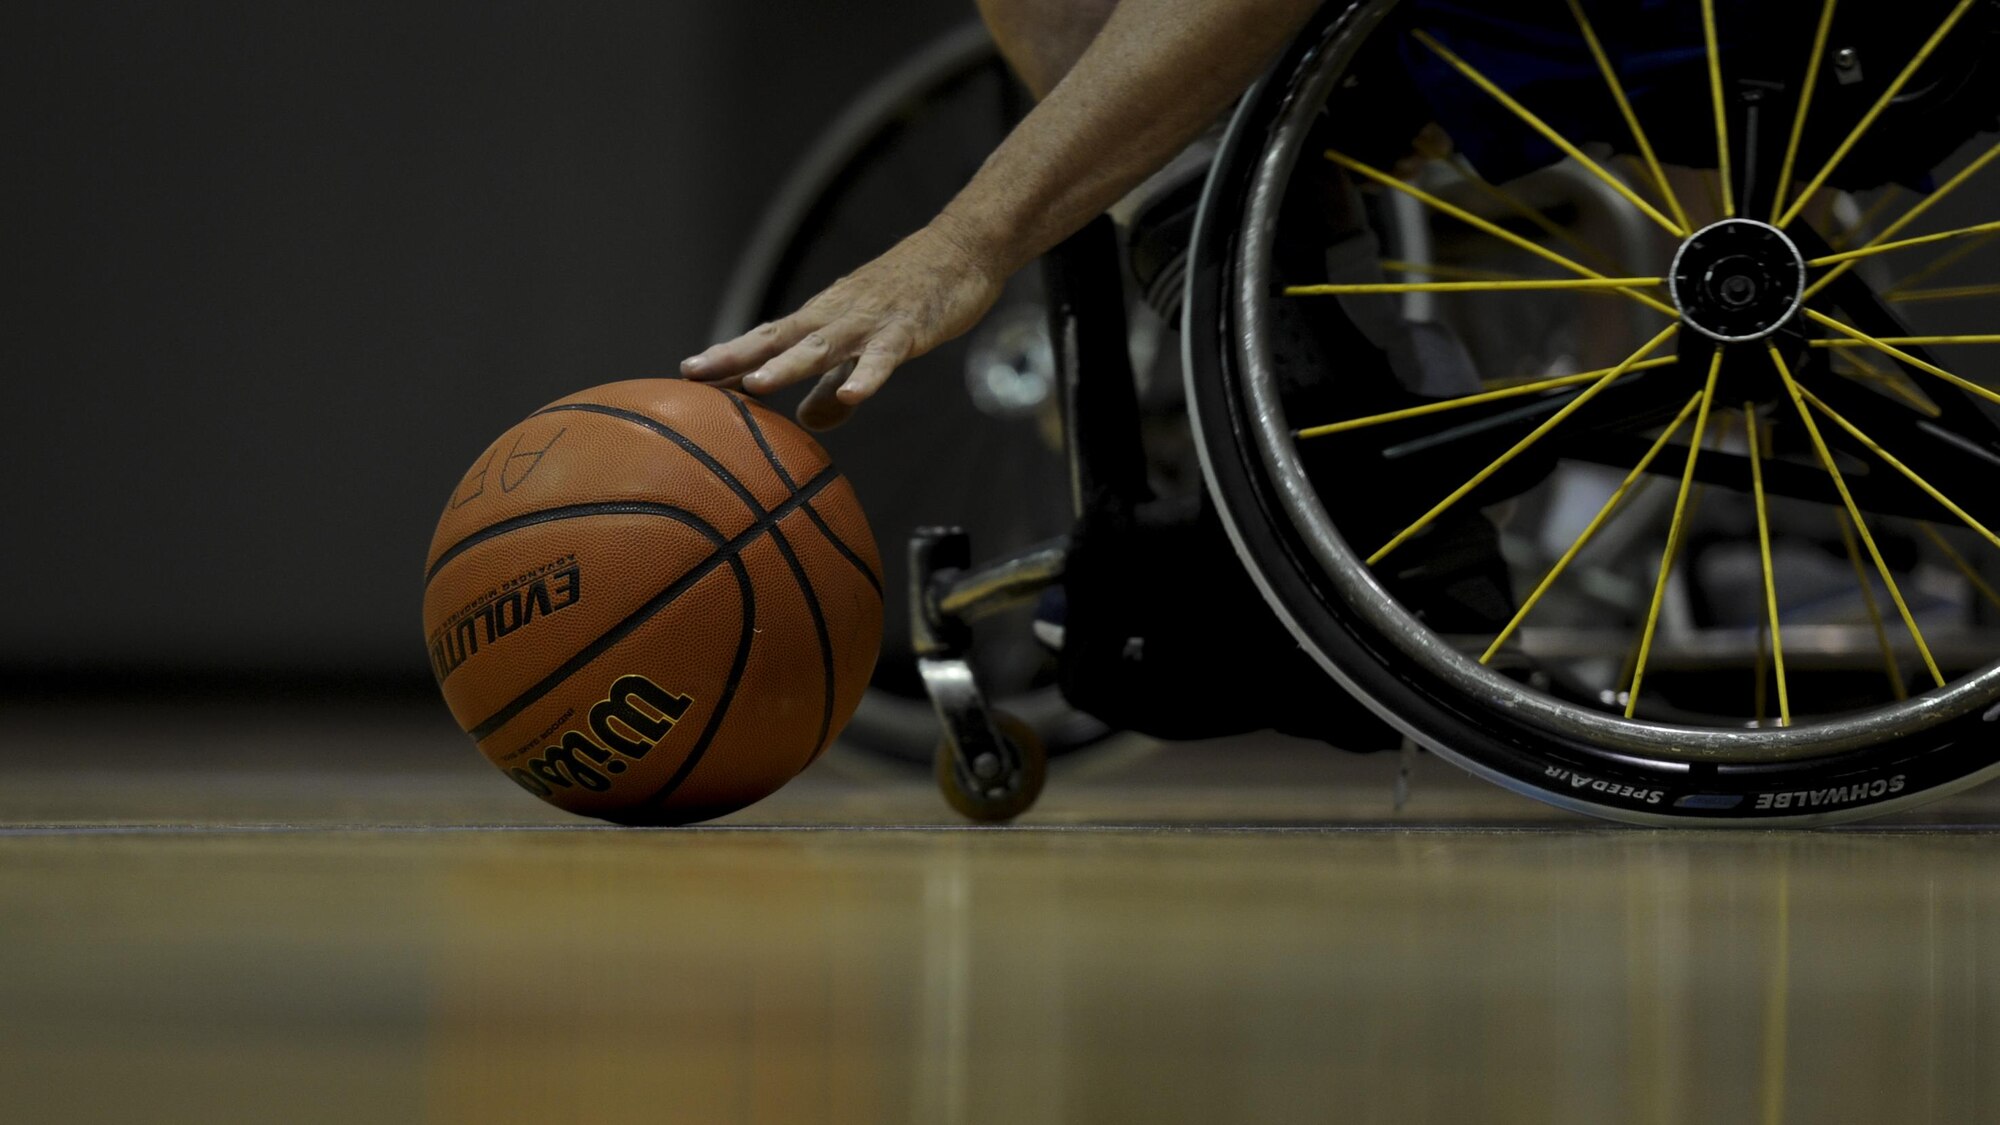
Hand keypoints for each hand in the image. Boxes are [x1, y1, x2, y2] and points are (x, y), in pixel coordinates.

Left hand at [681, 218, 1007, 429]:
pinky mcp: (906, 329)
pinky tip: (853, 398)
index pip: (766, 339)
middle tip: (692, 375)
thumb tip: (806, 423)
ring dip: (788, 366)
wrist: (960, 249)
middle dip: (735, 358)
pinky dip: (867, 376)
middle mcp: (835, 317)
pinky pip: (884, 357)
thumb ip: (834, 386)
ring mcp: (869, 321)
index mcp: (821, 319)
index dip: (728, 356)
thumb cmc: (910, 296)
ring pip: (823, 346)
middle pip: (778, 340)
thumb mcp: (865, 347)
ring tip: (756, 386)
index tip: (687, 375)